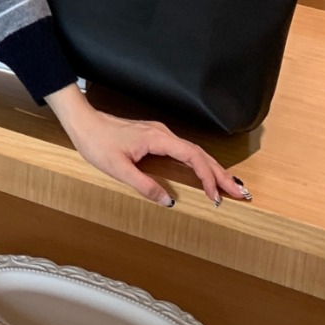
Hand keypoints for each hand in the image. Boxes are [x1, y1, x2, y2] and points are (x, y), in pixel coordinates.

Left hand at [46, 85, 250, 207]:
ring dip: (213, 169)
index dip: (208, 177)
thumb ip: (145, 186)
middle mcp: (163, 134)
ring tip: (230, 186)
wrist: (83, 122)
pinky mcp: (155, 137)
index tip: (217, 196)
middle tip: (241, 193)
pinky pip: (184, 150)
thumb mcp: (118, 169)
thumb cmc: (97, 142)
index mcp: (158, 139)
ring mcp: (160, 134)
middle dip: (221, 174)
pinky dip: (199, 163)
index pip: (193, 157)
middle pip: (200, 153)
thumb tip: (169, 201)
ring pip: (194, 151)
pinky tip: (204, 172)